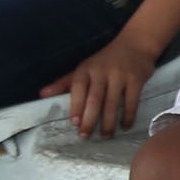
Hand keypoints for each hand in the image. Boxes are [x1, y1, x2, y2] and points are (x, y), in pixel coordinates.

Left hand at [47, 37, 161, 137]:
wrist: (136, 43)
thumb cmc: (105, 60)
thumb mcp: (84, 68)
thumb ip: (64, 83)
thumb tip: (42, 95)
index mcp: (86, 69)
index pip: (78, 88)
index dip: (75, 105)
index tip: (74, 122)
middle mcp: (102, 71)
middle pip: (94, 99)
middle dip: (90, 119)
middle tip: (85, 136)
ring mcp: (120, 75)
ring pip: (112, 103)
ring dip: (109, 122)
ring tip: (106, 136)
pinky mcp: (136, 79)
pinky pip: (131, 101)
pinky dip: (127, 116)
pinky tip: (125, 126)